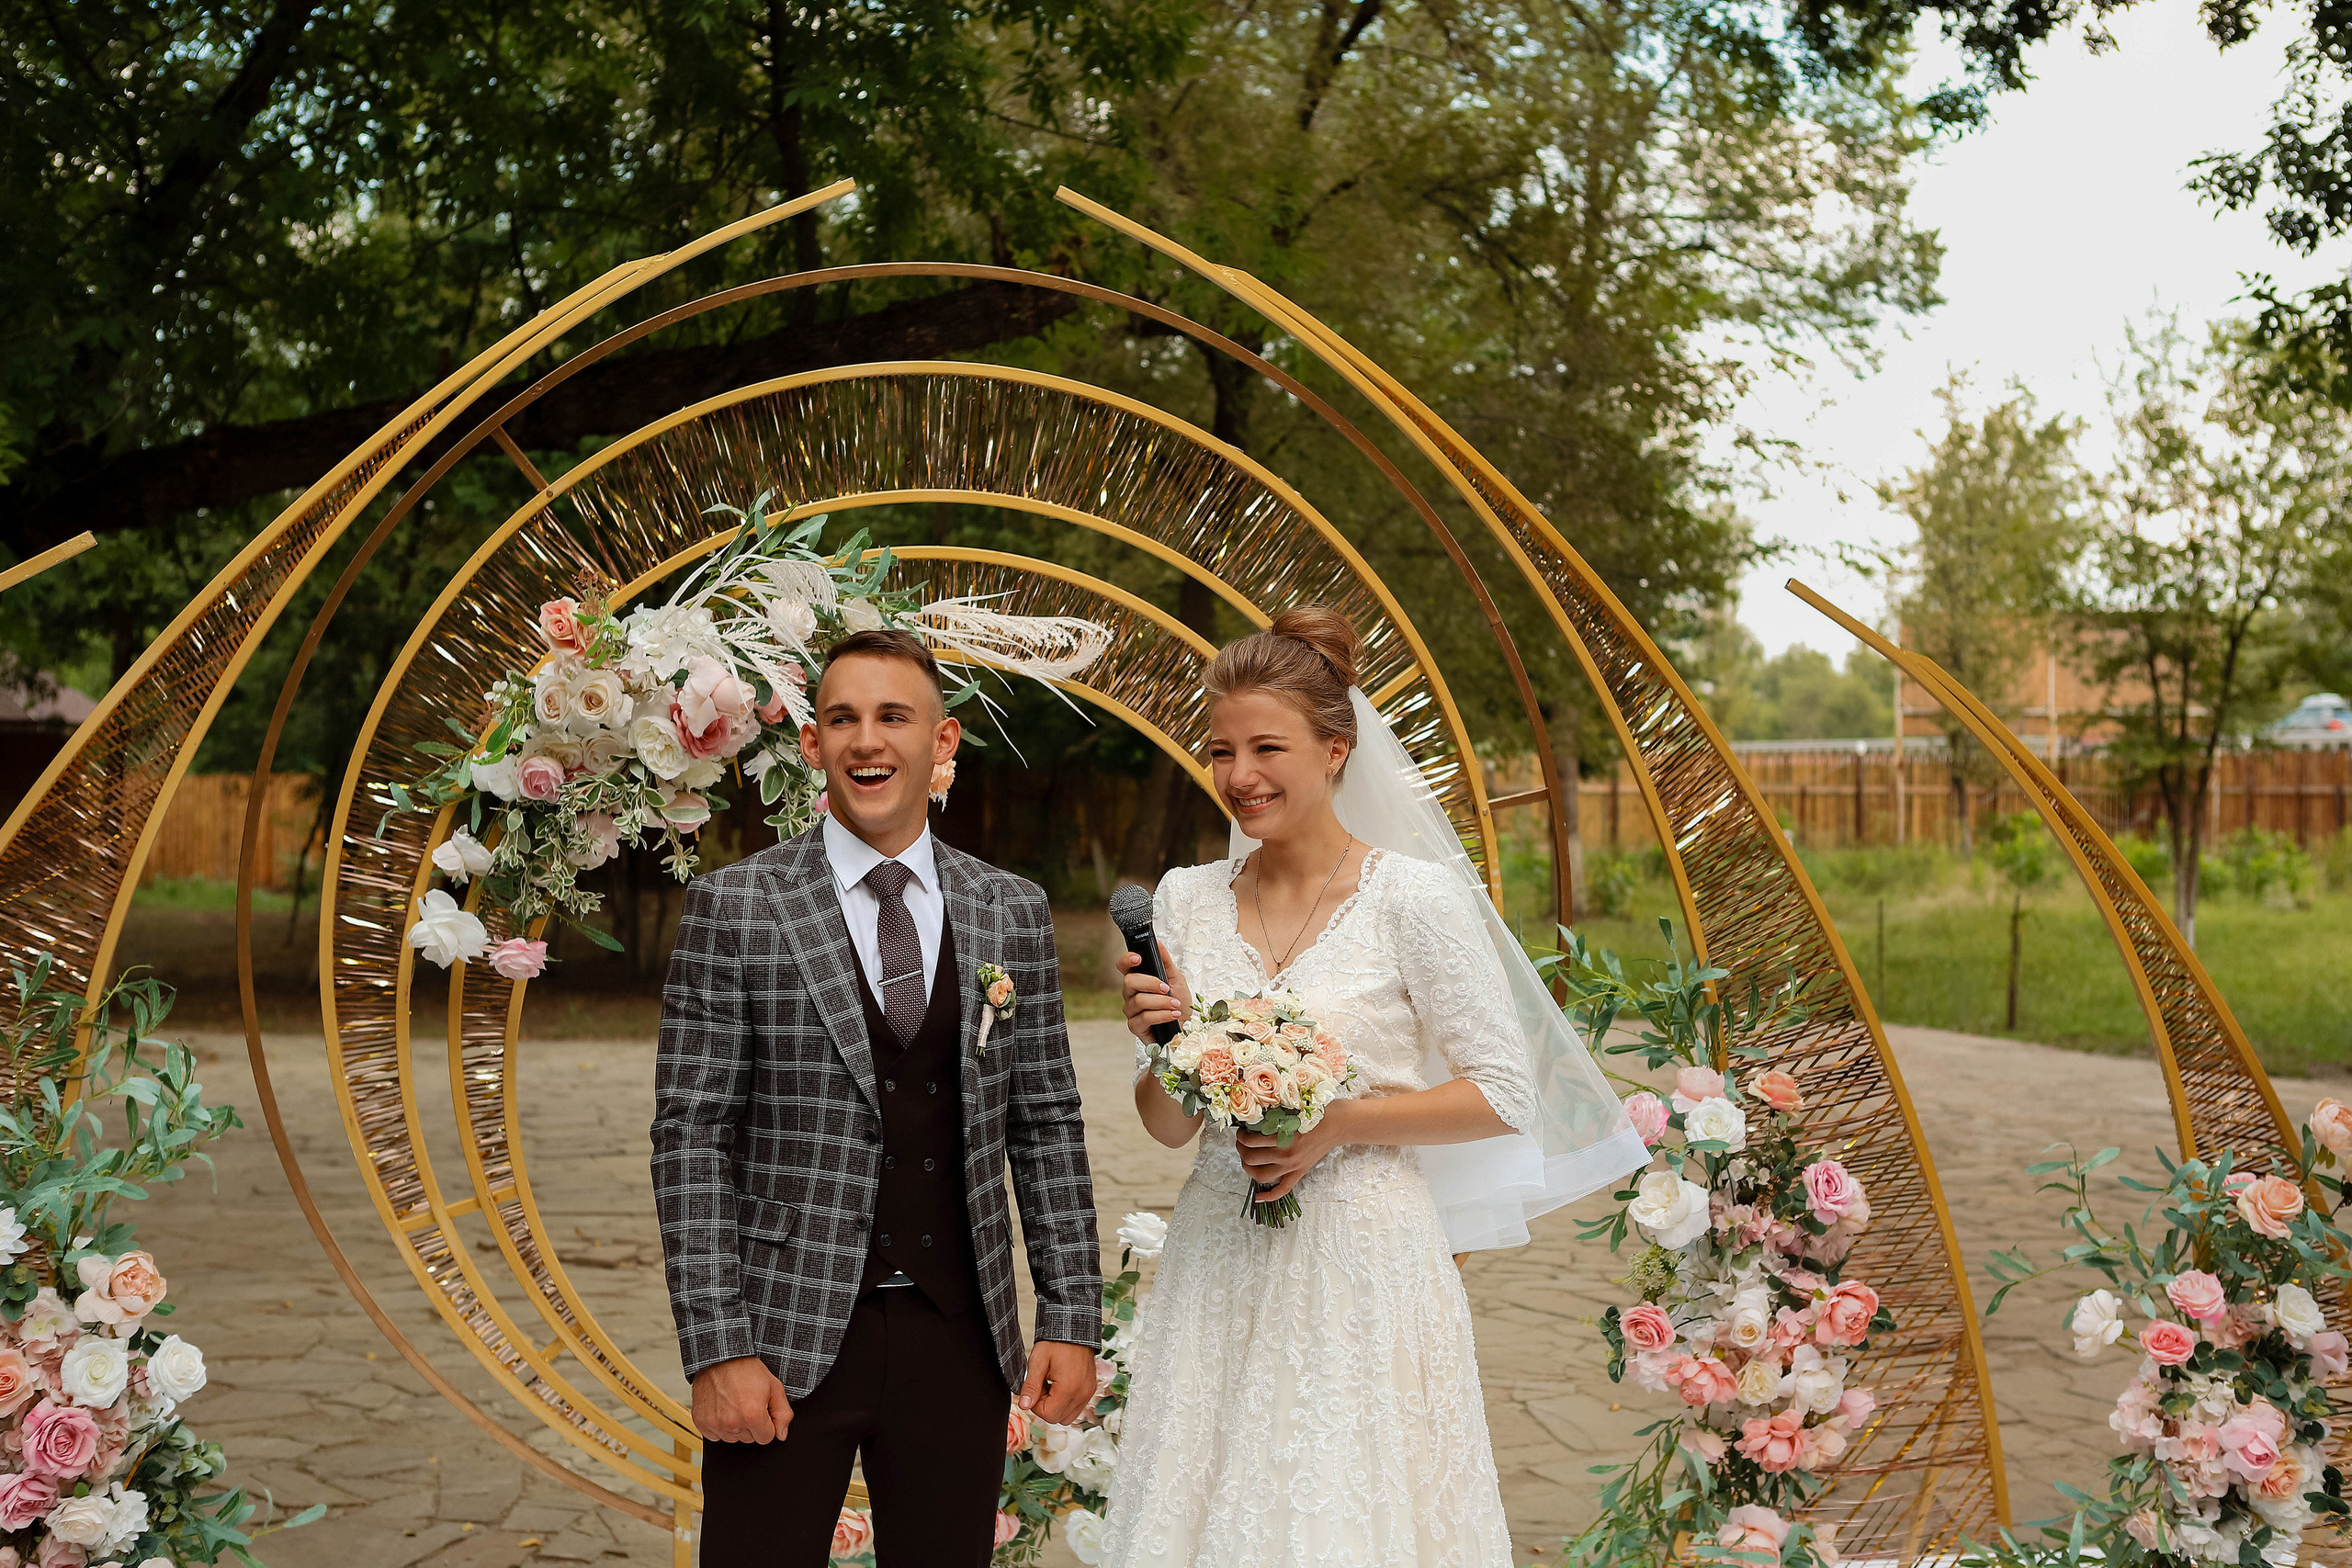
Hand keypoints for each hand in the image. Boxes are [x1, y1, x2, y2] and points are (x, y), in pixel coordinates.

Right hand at [691, 1356, 791, 1444]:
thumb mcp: (774, 1386)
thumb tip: (781, 1434)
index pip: (766, 1438)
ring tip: (734, 1404)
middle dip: (751, 1424)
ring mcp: (715, 1424)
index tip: (761, 1410)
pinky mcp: (702, 1422)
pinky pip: (715, 1436)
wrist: (720, 1358)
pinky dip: (719, 1425)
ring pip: (732, 1439)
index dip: (767, 1424)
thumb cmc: (745, 1369)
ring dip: (735, 1426)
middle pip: (749, 1439)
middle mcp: (733, 1424)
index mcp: (753, 1415)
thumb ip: (783, 1414)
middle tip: (747, 1403)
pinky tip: (722, 1409)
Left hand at [1020, 1339, 1099, 1424]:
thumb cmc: (1055, 1343)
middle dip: (1046, 1406)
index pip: (1048, 1415)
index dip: (1036, 1405)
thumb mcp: (1038, 1362)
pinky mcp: (1090, 1390)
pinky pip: (1076, 1407)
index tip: (1036, 1387)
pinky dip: (1066, 1402)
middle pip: (1058, 1418)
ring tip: (1052, 1386)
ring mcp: (1088, 1392)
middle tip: (1043, 1385)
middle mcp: (1082, 1394)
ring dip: (1056, 1406)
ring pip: (1067, 1416)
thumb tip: (1023, 1405)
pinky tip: (1061, 1385)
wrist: (1073, 1329)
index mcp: (1068, 1389)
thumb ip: (1031, 1386)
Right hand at [1115, 944, 1191, 1045]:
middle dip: (1151, 983)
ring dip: (1161, 1002)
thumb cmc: (1180, 1003)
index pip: (1123, 966)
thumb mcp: (1177, 978)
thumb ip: (1165, 961)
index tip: (1138, 958)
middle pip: (1129, 982)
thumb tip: (1157, 943)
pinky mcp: (1135, 1027)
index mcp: (1139, 980)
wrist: (1187, 1026)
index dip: (1126, 960)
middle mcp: (1131, 994)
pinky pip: (1144, 1018)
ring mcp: (1132, 1011)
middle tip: (1167, 988)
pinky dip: (1161, 1015)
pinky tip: (1172, 1014)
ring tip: (1175, 1004)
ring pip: (1138, 1001)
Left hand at [1235, 1101, 1354, 1202]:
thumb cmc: (1317, 1112)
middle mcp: (1286, 1155)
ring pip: (1261, 1176)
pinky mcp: (1300, 1173)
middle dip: (1241, 1150)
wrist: (1338, 1125)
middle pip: (1251, 1158)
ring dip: (1248, 1168)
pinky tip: (1259, 1197)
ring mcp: (1293, 1167)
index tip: (1241, 1131)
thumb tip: (1252, 1118)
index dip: (1241, 1136)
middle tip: (1241, 1142)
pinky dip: (1269, 1196)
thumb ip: (1274, 1116)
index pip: (1251, 1141)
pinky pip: (1282, 1190)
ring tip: (1245, 1159)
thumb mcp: (1292, 1109)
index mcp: (1283, 1136)